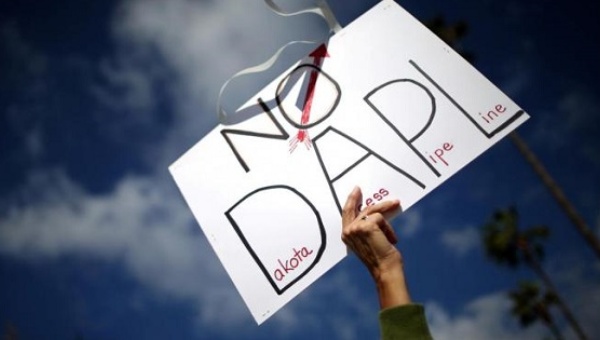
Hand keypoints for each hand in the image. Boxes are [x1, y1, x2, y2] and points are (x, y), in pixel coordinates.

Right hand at [342, 186, 410, 307]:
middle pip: (359, 208)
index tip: (356, 190)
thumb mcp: (369, 240)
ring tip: (392, 235)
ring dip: (386, 223)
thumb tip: (374, 211)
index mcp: (346, 235)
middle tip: (367, 190)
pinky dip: (388, 229)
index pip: (346, 213)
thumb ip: (366, 227)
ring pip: (373, 211)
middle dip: (367, 199)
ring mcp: (356, 228)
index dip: (351, 201)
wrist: (385, 269)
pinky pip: (381, 217)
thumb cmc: (380, 258)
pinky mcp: (367, 226)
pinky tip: (391, 240)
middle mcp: (348, 231)